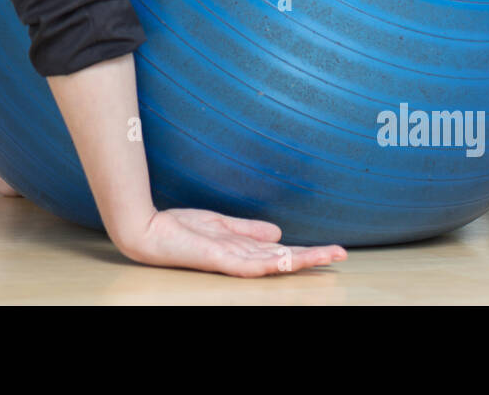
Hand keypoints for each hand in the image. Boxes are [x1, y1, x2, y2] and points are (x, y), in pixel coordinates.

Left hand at [115, 208, 345, 276]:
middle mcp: (240, 257)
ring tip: (327, 256)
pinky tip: (287, 259)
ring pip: (273, 263)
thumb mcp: (219, 223)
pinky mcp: (218, 258)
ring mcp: (230, 260)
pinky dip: (269, 263)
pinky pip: (248, 264)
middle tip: (341, 255)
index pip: (281, 252)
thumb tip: (278, 232)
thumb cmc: (178, 229)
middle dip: (312, 257)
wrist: (148, 231)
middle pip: (283, 259)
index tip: (332, 249)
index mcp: (241, 248)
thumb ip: (247, 229)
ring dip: (301, 260)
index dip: (306, 250)